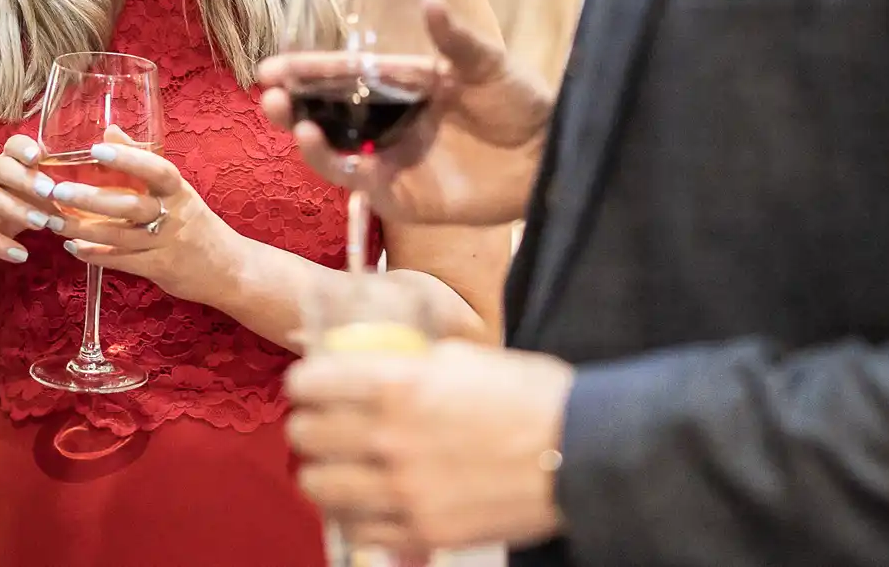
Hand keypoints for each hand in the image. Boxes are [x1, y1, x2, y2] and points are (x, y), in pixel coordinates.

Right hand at [0, 134, 64, 264]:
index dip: (23, 148)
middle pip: (1, 169)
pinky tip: (21, 255)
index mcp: (12, 161)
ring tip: (42, 223)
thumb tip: (101, 172)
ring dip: (16, 210)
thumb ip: (65, 179)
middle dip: (24, 179)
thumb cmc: (24, 199)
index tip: (38, 155)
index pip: (13, 145)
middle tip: (48, 191)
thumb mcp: (42, 188)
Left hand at [50, 127, 237, 304]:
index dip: (128, 159)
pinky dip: (95, 255)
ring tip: (53, 220)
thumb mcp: (176, 190)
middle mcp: (173, 215)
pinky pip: (121, 261)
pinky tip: (72, 247)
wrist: (228, 268)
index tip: (97, 150)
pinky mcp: (158, 269)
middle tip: (57, 190)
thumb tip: (110, 130)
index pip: (157, 170)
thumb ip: (141, 160)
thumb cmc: (194, 221)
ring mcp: (165, 244)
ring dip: (82, 228)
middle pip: (130, 205)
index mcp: (178, 190)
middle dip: (90, 198)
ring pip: (118, 236)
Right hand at [259, 0, 553, 226]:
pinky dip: (347, 173)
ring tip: (296, 125)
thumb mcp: (489, 64)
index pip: (341, 75)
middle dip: (292, 107)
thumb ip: (456, 38)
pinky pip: (365, 188)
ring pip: (335, 154)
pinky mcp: (405, 197)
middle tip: (269, 98)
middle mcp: (388, 123)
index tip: (269, 68)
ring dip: (309, 140)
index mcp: (400, 84)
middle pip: (326, 115)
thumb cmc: (521, 102)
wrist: (551, 156)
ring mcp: (393, 161)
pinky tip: (338, 156)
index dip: (304, 71)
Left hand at [286, 340, 573, 553]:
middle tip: (322, 425)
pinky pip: (358, 529)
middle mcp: (391, 436)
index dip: (304, 383)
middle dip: (308, 426)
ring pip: (319, 486)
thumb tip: (370, 366)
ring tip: (338, 467)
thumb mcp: (462, 357)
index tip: (310, 386)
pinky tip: (369, 502)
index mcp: (398, 382)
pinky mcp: (424, 531)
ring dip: (322, 473)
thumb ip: (407, 364)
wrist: (584, 450)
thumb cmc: (530, 395)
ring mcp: (405, 490)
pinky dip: (356, 515)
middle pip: (305, 435)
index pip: (309, 382)